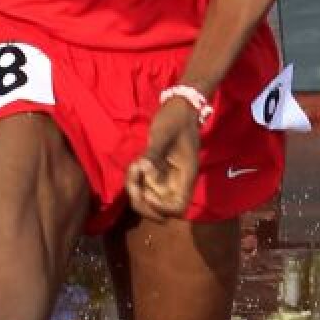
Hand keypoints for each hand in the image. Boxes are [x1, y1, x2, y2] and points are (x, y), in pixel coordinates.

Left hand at [125, 98, 200, 220]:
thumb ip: (154, 152)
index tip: (146, 193)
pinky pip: (144, 186)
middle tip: (133, 180)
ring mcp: (167, 179)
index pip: (177, 207)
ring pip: (149, 199)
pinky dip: (135, 180)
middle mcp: (177, 182)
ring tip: (133, 167)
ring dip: (136, 189)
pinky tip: (135, 164)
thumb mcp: (164, 133)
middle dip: (142, 201)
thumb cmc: (175, 120)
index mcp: (186, 176)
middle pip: (161, 210)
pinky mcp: (157, 173)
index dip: (161, 208)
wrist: (179, 109)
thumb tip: (144, 168)